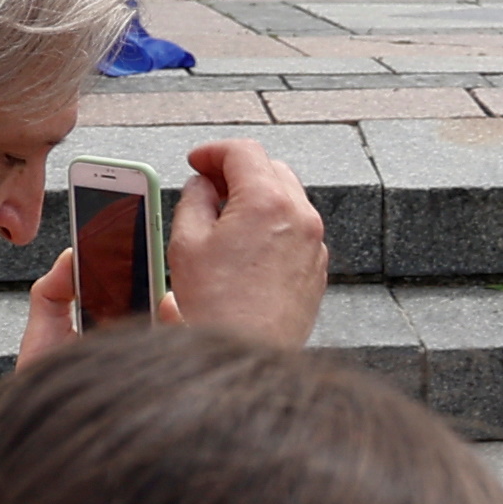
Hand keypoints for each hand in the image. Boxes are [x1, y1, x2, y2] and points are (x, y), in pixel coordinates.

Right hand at [163, 138, 332, 346]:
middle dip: (237, 172)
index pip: (244, 152)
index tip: (198, 161)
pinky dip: (272, 225)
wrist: (250, 351)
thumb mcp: (186, 243)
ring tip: (222, 218)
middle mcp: (301, 217)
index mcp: (268, 202)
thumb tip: (201, 185)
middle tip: (207, 186)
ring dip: (257, 197)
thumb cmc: (219, 307)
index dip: (214, 151)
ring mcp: (314, 243)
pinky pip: (296, 230)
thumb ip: (193, 201)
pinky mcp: (316, 267)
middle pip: (271, 170)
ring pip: (288, 199)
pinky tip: (245, 245)